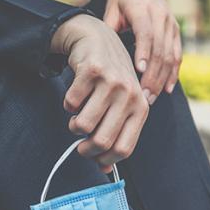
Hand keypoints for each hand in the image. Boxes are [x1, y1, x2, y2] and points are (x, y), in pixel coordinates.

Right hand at [51, 14, 148, 172]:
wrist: (98, 39)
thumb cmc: (111, 80)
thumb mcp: (122, 106)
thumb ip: (117, 135)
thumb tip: (105, 170)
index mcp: (141, 109)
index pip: (124, 149)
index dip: (105, 159)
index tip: (95, 157)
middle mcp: (130, 96)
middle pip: (102, 141)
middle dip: (86, 149)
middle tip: (80, 145)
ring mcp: (112, 83)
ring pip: (83, 125)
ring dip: (75, 126)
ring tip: (78, 118)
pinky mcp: (92, 71)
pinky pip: (71, 104)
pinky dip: (68, 105)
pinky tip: (76, 96)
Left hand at [103, 0, 182, 104]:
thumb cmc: (121, 1)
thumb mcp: (111, 10)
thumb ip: (109, 31)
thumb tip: (102, 57)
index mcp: (142, 7)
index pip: (145, 32)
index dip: (144, 52)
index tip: (139, 71)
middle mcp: (160, 16)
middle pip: (159, 49)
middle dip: (152, 75)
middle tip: (142, 96)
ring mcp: (171, 25)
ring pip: (170, 56)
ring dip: (161, 79)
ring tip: (150, 98)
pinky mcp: (176, 33)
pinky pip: (177, 57)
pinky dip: (173, 75)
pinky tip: (167, 90)